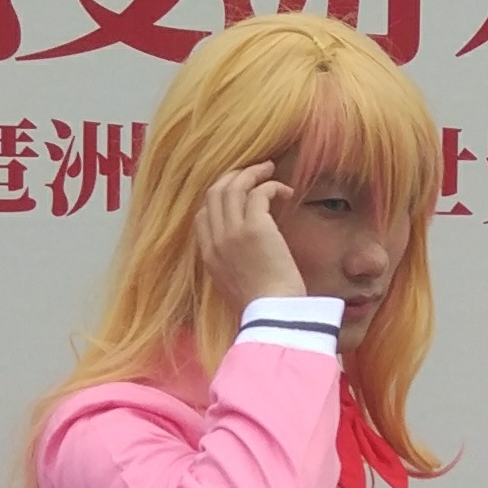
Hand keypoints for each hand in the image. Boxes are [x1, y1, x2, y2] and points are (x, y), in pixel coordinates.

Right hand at [195, 161, 306, 314]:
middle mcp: (216, 241)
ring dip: (252, 173)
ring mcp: (232, 233)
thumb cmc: (265, 308)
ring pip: (232, 186)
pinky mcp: (254, 228)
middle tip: (255, 172)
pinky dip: (272, 186)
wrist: (273, 318)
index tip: (239, 195)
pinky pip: (258, 192)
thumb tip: (248, 251)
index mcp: (209, 257)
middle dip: (234, 177)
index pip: (201, 216)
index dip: (218, 199)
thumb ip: (234, 266)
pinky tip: (286, 192)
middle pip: (214, 193)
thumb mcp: (237, 288)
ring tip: (270, 170)